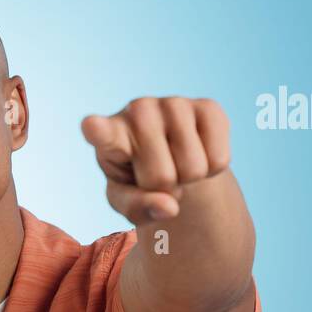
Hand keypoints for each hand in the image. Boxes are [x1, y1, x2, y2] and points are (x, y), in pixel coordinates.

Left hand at [81, 97, 230, 225]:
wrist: (170, 157)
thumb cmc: (138, 180)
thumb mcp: (128, 202)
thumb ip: (139, 209)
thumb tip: (170, 207)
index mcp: (109, 135)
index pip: (102, 132)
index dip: (98, 130)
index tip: (91, 127)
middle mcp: (138, 111)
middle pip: (161, 176)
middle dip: (165, 188)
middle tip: (158, 175)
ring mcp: (173, 103)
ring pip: (194, 168)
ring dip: (190, 179)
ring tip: (176, 162)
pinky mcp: (208, 106)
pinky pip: (219, 159)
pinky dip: (212, 169)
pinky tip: (198, 152)